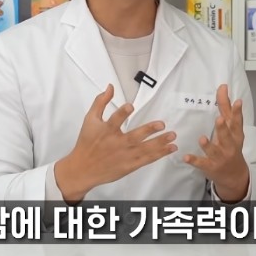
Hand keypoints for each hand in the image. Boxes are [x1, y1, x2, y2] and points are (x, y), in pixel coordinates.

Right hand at [55, 84, 177, 203]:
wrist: (83, 168)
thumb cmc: (87, 142)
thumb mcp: (90, 119)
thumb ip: (100, 102)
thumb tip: (110, 87)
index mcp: (106, 131)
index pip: (115, 120)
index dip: (122, 112)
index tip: (130, 106)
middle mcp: (117, 143)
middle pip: (134, 136)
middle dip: (148, 130)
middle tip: (161, 124)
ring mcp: (125, 155)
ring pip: (145, 149)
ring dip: (160, 142)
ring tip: (172, 135)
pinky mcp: (130, 165)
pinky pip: (147, 159)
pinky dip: (159, 154)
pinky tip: (170, 148)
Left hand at [183, 84, 249, 202]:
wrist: (234, 175)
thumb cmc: (232, 146)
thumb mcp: (232, 129)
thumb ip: (226, 109)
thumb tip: (223, 87)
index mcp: (235, 135)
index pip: (237, 122)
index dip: (237, 112)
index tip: (237, 101)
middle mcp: (229, 146)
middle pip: (226, 136)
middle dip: (223, 128)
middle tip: (220, 119)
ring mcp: (220, 157)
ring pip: (213, 151)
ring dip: (208, 145)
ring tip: (202, 138)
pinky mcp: (210, 166)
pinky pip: (201, 163)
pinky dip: (194, 160)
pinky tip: (186, 157)